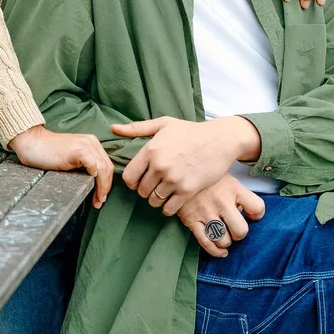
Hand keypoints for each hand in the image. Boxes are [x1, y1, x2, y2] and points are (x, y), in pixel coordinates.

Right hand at [8, 125, 112, 208]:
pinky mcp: (79, 150)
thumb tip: (92, 184)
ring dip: (103, 187)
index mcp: (91, 144)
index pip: (106, 165)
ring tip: (97, 200)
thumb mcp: (71, 159)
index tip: (100, 197)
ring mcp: (86, 145)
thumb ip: (82, 166)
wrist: (32, 142)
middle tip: (99, 202)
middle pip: (108, 167)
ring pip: (104, 168)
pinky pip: (94, 165)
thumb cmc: (47, 153)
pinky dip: (97, 177)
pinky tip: (93, 185)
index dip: (106, 182)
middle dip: (106, 187)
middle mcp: (92, 142)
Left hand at [110, 116, 261, 215]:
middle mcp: (160, 166)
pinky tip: (172, 200)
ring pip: (154, 200)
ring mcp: (174, 179)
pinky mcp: (188, 190)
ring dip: (157, 199)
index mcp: (151, 150)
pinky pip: (169, 208)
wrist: (220, 140)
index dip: (132, 182)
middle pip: (141, 191)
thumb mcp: (163, 124)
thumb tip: (113, 128)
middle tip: (154, 185)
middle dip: (145, 190)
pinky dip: (168, 208)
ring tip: (163, 192)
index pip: (129, 177)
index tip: (139, 181)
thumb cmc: (190, 131)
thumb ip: (137, 128)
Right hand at [177, 174, 265, 257]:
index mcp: (233, 188)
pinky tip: (220, 251)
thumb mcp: (227, 177)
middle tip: (234, 229)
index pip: (257, 207)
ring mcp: (205, 212)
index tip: (252, 215)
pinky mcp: (191, 220)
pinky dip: (215, 251)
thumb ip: (238, 193)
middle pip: (240, 231)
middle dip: (239, 234)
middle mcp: (221, 201)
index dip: (257, 215)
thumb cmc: (208, 178)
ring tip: (224, 235)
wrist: (180, 171)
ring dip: (226, 242)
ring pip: (223, 240)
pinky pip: (206, 243)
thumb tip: (243, 212)